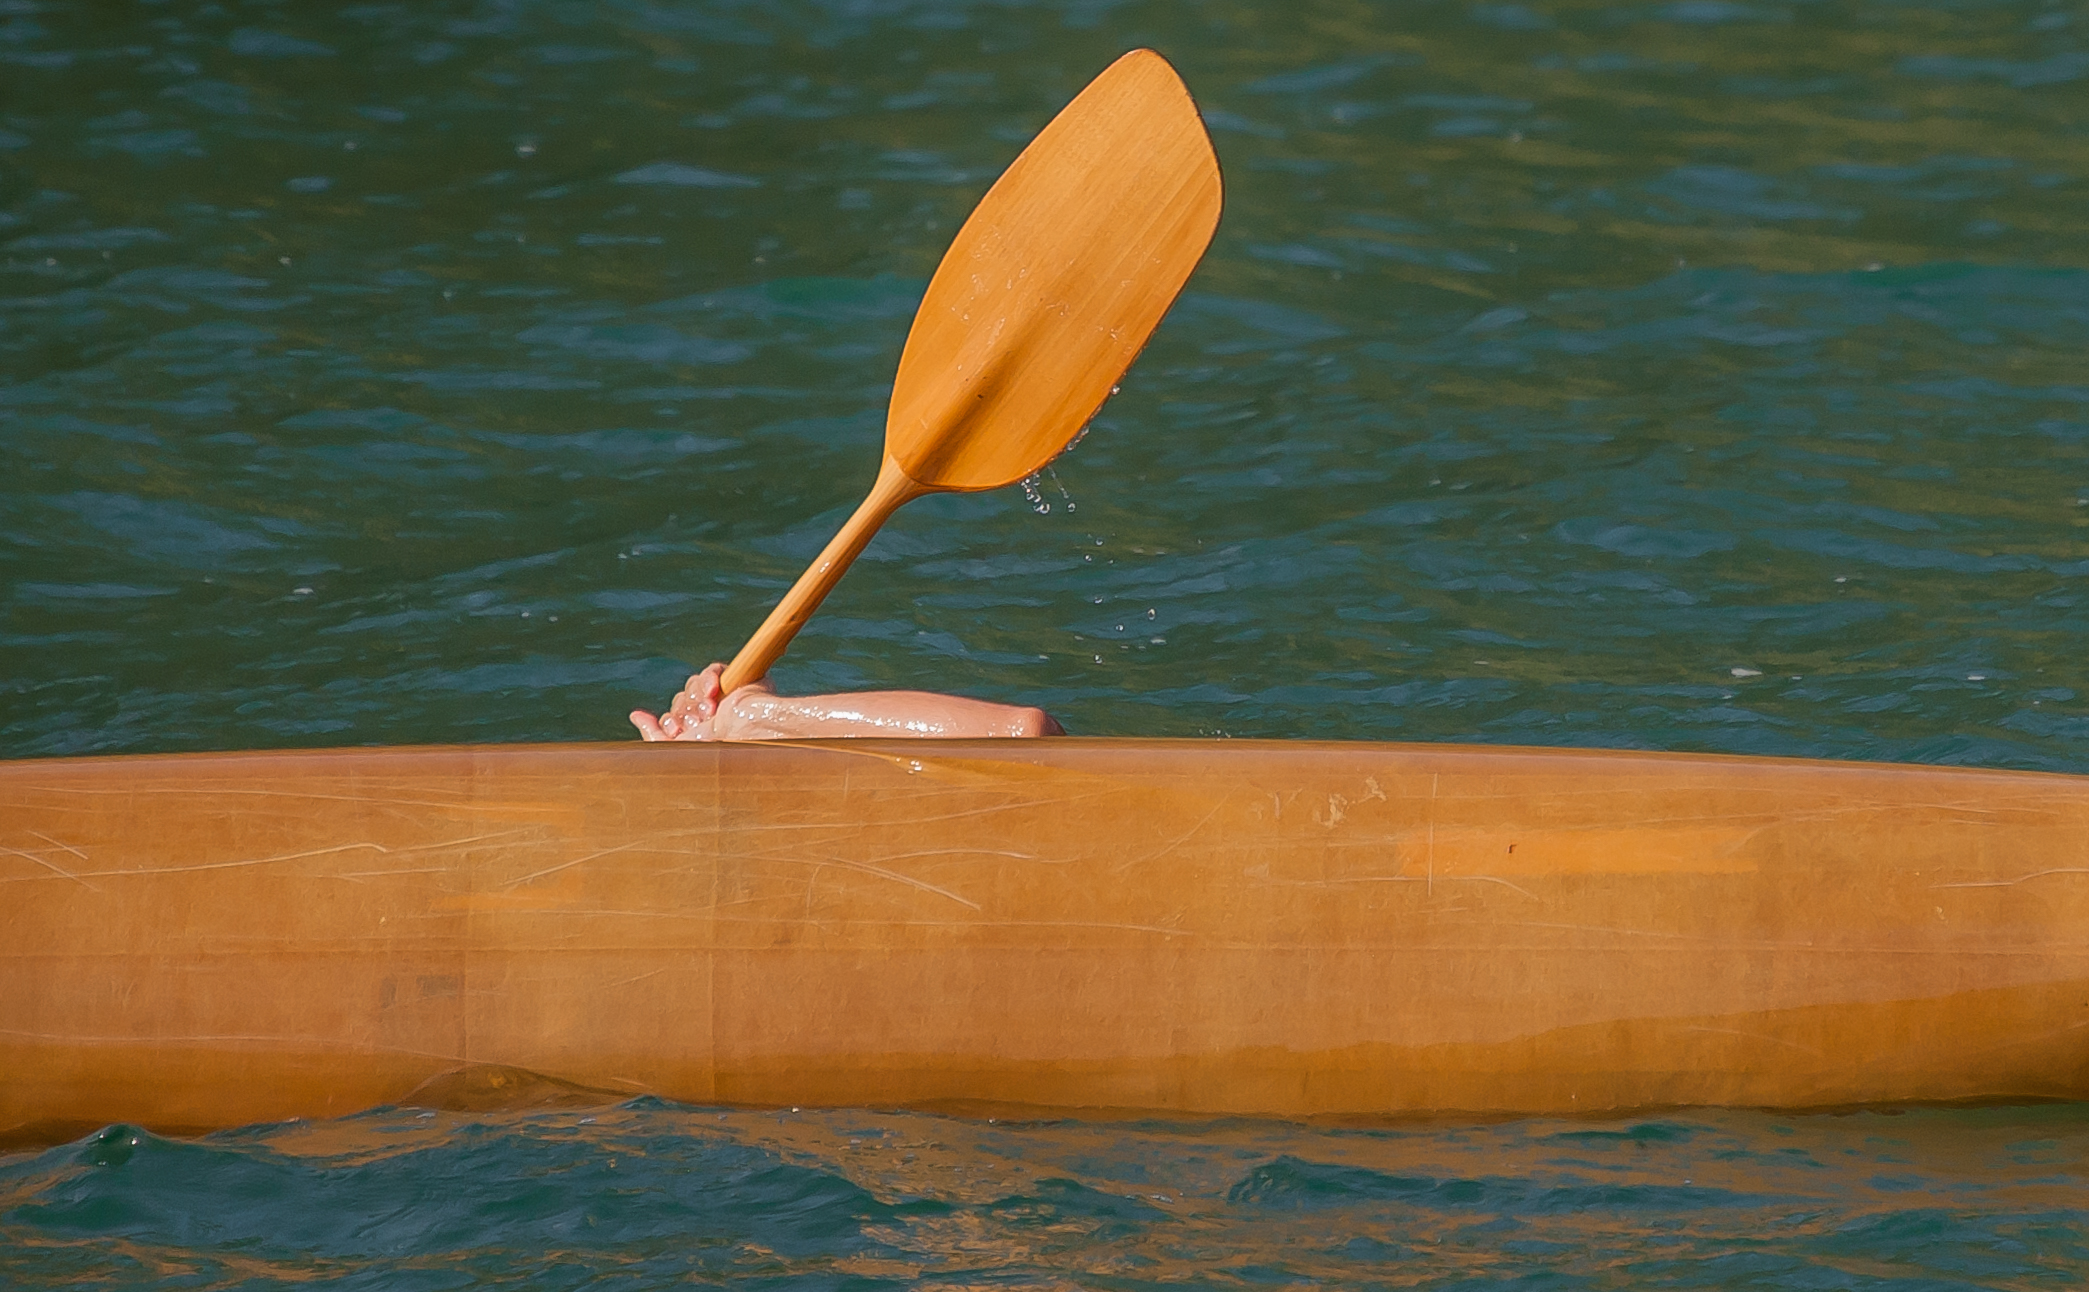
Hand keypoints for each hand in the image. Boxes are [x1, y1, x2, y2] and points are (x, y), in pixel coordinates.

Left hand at [630, 663, 774, 741]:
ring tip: (711, 710)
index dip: (672, 721)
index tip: (677, 730)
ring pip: (693, 684)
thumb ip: (653, 735)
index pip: (673, 717)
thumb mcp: (678, 749)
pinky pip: (712, 669)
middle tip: (698, 722)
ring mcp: (724, 698)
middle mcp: (711, 716)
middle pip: (681, 699)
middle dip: (684, 710)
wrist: (747, 734)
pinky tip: (714, 691)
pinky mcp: (736, 680)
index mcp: (700, 734)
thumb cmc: (718, 748)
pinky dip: (708, 677)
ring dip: (696, 697)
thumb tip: (635, 714)